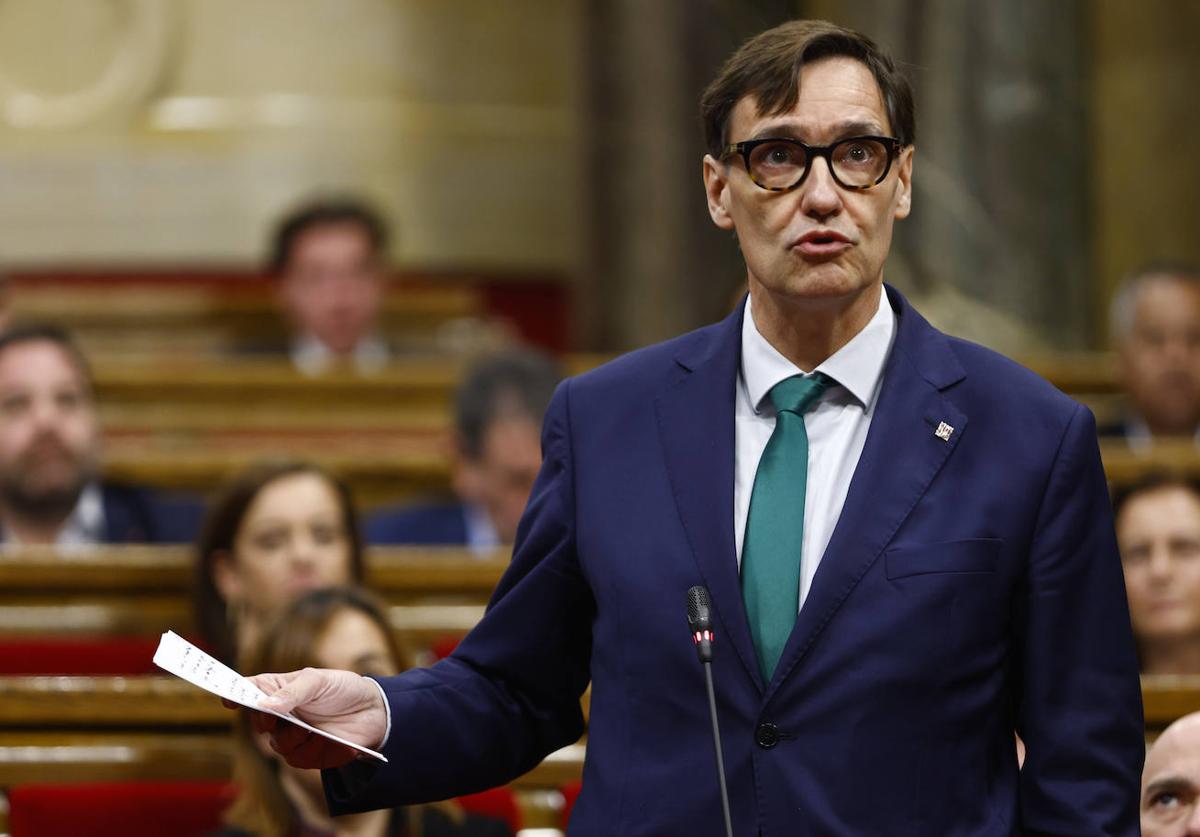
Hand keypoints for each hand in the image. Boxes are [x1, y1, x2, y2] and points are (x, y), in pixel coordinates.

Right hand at [231, 667, 387, 768]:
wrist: (374, 711)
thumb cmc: (344, 688)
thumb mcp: (319, 681)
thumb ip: (293, 692)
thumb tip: (264, 706)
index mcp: (278, 689)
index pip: (249, 692)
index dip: (234, 695)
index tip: (227, 699)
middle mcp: (280, 714)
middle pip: (258, 723)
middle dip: (266, 722)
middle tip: (274, 718)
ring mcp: (292, 735)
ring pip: (277, 745)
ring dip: (294, 738)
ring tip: (313, 731)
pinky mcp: (307, 754)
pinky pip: (298, 758)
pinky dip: (313, 749)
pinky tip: (328, 740)